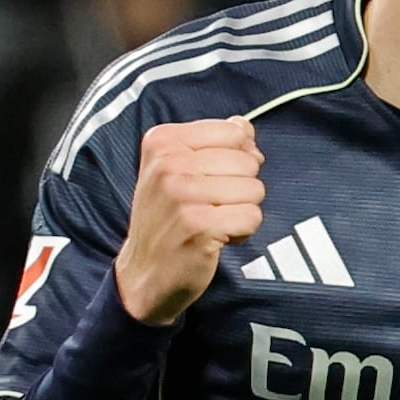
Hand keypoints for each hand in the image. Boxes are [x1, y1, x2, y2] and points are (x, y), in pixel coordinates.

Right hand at [114, 118, 263, 322]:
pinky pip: (252, 217)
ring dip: (241, 210)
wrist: (144, 271)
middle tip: (210, 206)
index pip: (234, 131)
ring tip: (212, 221)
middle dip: (240, 187)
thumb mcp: (177, 169)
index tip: (210, 179)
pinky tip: (217, 237)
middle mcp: (169, 163)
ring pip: (254, 189)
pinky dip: (242, 231)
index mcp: (162, 140)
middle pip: (248, 161)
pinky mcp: (199, 226)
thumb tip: (245, 128)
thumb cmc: (167, 218)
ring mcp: (182, 195)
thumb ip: (213, 142)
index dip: (236, 158)